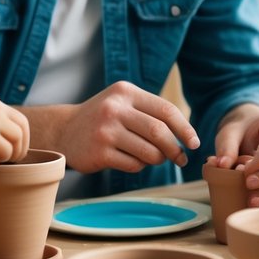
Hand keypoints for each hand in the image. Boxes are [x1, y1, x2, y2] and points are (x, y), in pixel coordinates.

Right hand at [60, 82, 199, 172]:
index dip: (185, 128)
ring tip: (155, 159)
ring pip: (148, 151)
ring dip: (158, 160)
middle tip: (181, 159)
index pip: (165, 110)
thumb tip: (185, 135)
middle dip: (175, 149)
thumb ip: (150, 113)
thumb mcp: (122, 103)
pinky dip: (139, 166)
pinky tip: (132, 161)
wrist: (63, 131)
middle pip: (159, 132)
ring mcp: (106, 130)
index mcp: (126, 92)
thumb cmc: (103, 118)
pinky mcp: (99, 152)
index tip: (194, 143)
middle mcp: (115, 108)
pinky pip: (133, 164)